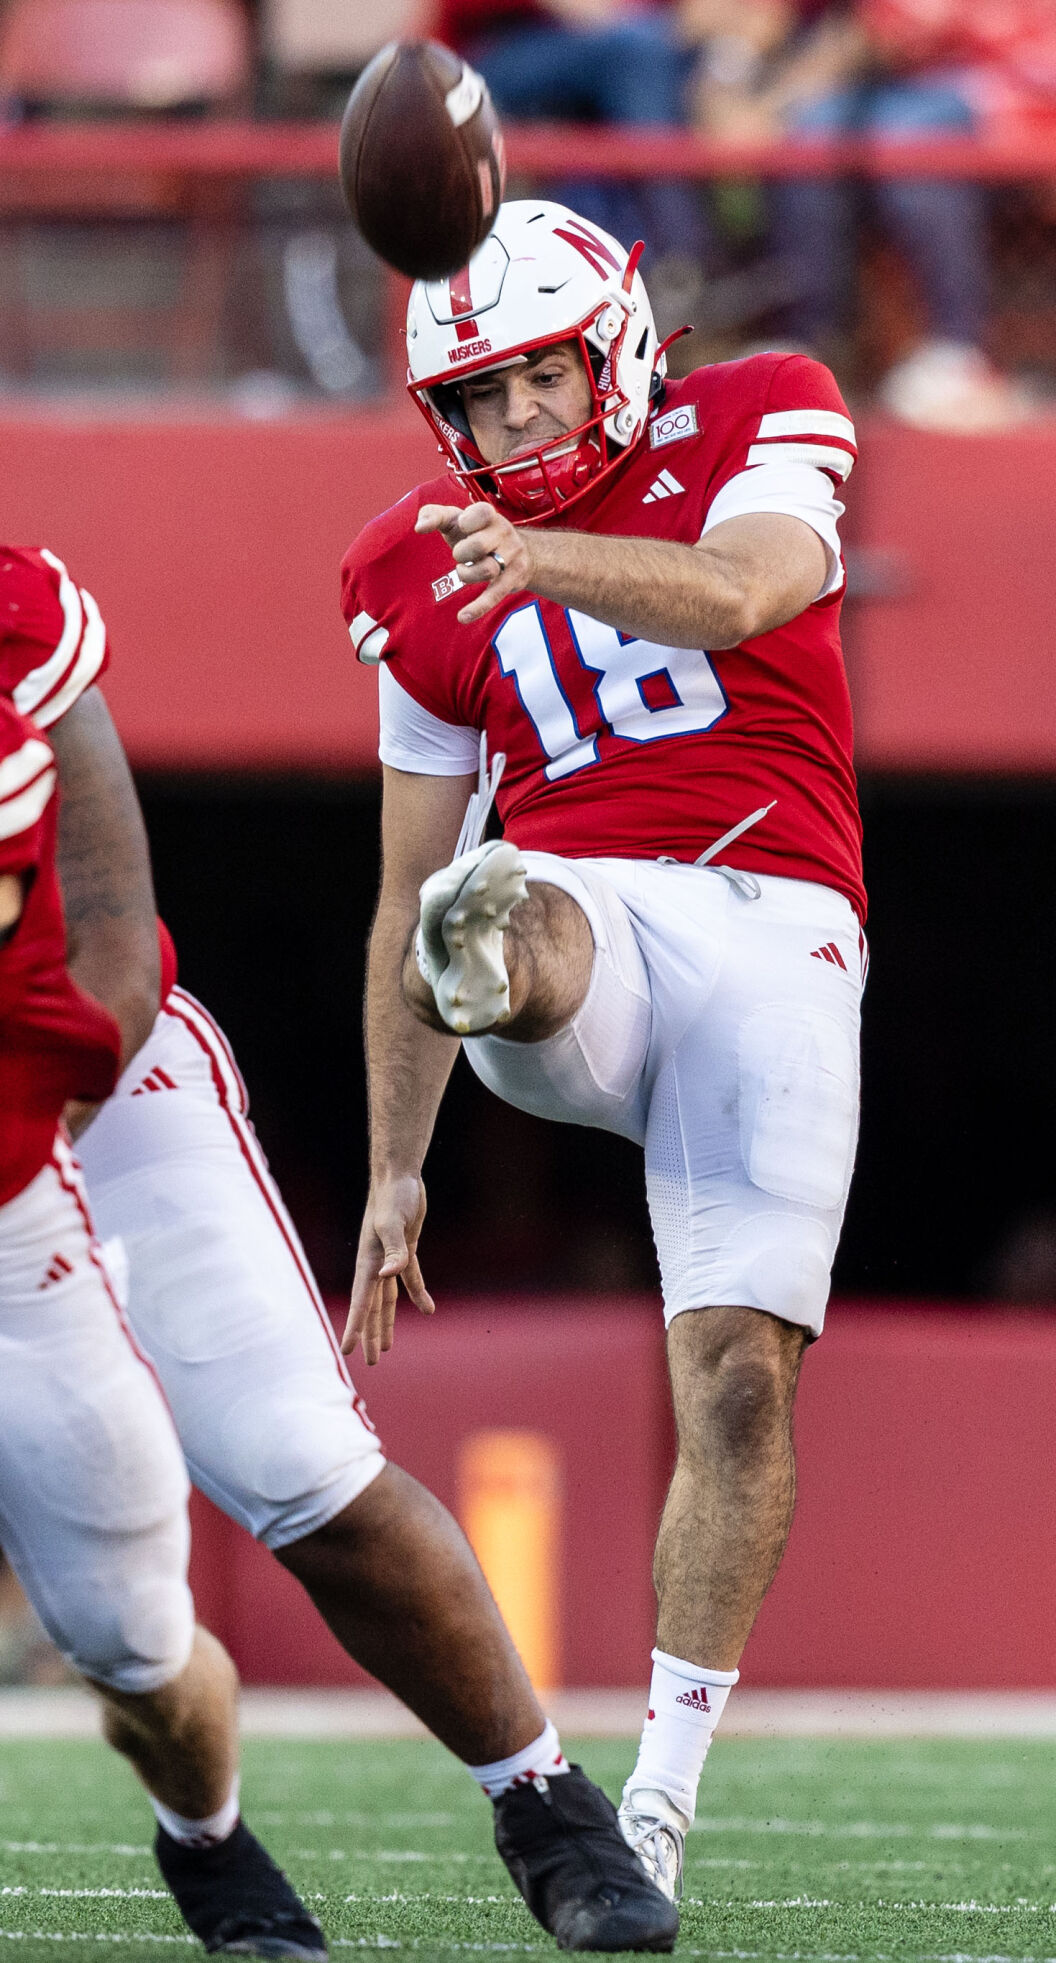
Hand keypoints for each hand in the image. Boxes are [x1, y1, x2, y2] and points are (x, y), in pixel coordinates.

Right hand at [344, 1173, 434, 1364]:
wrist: (399, 1177)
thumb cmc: (393, 1197)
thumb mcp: (394, 1222)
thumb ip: (393, 1250)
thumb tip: (388, 1276)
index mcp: (369, 1263)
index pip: (361, 1303)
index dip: (355, 1328)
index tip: (347, 1351)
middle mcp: (376, 1265)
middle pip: (373, 1308)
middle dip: (371, 1334)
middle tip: (371, 1362)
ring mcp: (390, 1259)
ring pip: (388, 1299)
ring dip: (388, 1322)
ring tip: (387, 1348)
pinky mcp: (405, 1251)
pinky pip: (410, 1280)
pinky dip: (418, 1295)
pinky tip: (428, 1310)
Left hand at [416, 502, 533, 625]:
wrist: (524, 552)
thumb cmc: (477, 533)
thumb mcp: (456, 519)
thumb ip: (434, 515)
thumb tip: (419, 527)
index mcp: (489, 515)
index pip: (480, 513)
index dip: (466, 522)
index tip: (461, 526)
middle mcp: (504, 533)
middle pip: (479, 545)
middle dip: (462, 553)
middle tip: (460, 554)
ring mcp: (512, 557)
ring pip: (487, 570)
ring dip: (467, 575)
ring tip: (463, 572)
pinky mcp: (513, 580)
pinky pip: (494, 596)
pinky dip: (478, 607)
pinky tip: (463, 617)